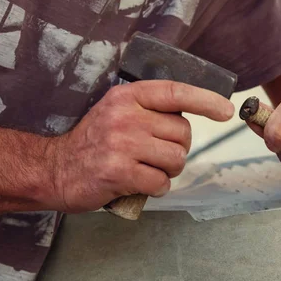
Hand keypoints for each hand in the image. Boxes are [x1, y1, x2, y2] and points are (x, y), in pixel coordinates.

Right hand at [46, 81, 233, 212]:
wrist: (55, 169)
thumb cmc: (94, 142)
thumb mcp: (117, 112)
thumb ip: (149, 109)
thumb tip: (190, 115)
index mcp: (127, 97)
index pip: (175, 92)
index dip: (206, 100)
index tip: (226, 110)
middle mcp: (125, 116)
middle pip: (182, 133)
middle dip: (177, 149)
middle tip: (155, 155)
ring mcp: (121, 144)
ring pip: (176, 159)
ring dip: (168, 170)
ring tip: (146, 169)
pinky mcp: (119, 172)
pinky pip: (161, 182)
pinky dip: (156, 188)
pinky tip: (139, 184)